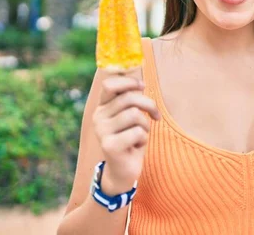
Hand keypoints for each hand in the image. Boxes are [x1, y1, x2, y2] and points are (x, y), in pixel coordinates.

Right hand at [92, 69, 160, 194]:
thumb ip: (132, 100)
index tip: (142, 87)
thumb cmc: (131, 139)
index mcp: (103, 107)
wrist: (123, 170)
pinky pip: (137, 132)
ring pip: (135, 115)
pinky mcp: (109, 145)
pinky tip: (137, 146)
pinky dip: (144, 138)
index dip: (129, 82)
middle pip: (129, 98)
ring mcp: (101, 131)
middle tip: (156, 116)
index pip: (110, 84)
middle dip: (149, 105)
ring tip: (142, 134)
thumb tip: (141, 83)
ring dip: (146, 125)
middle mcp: (98, 117)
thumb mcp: (131, 116)